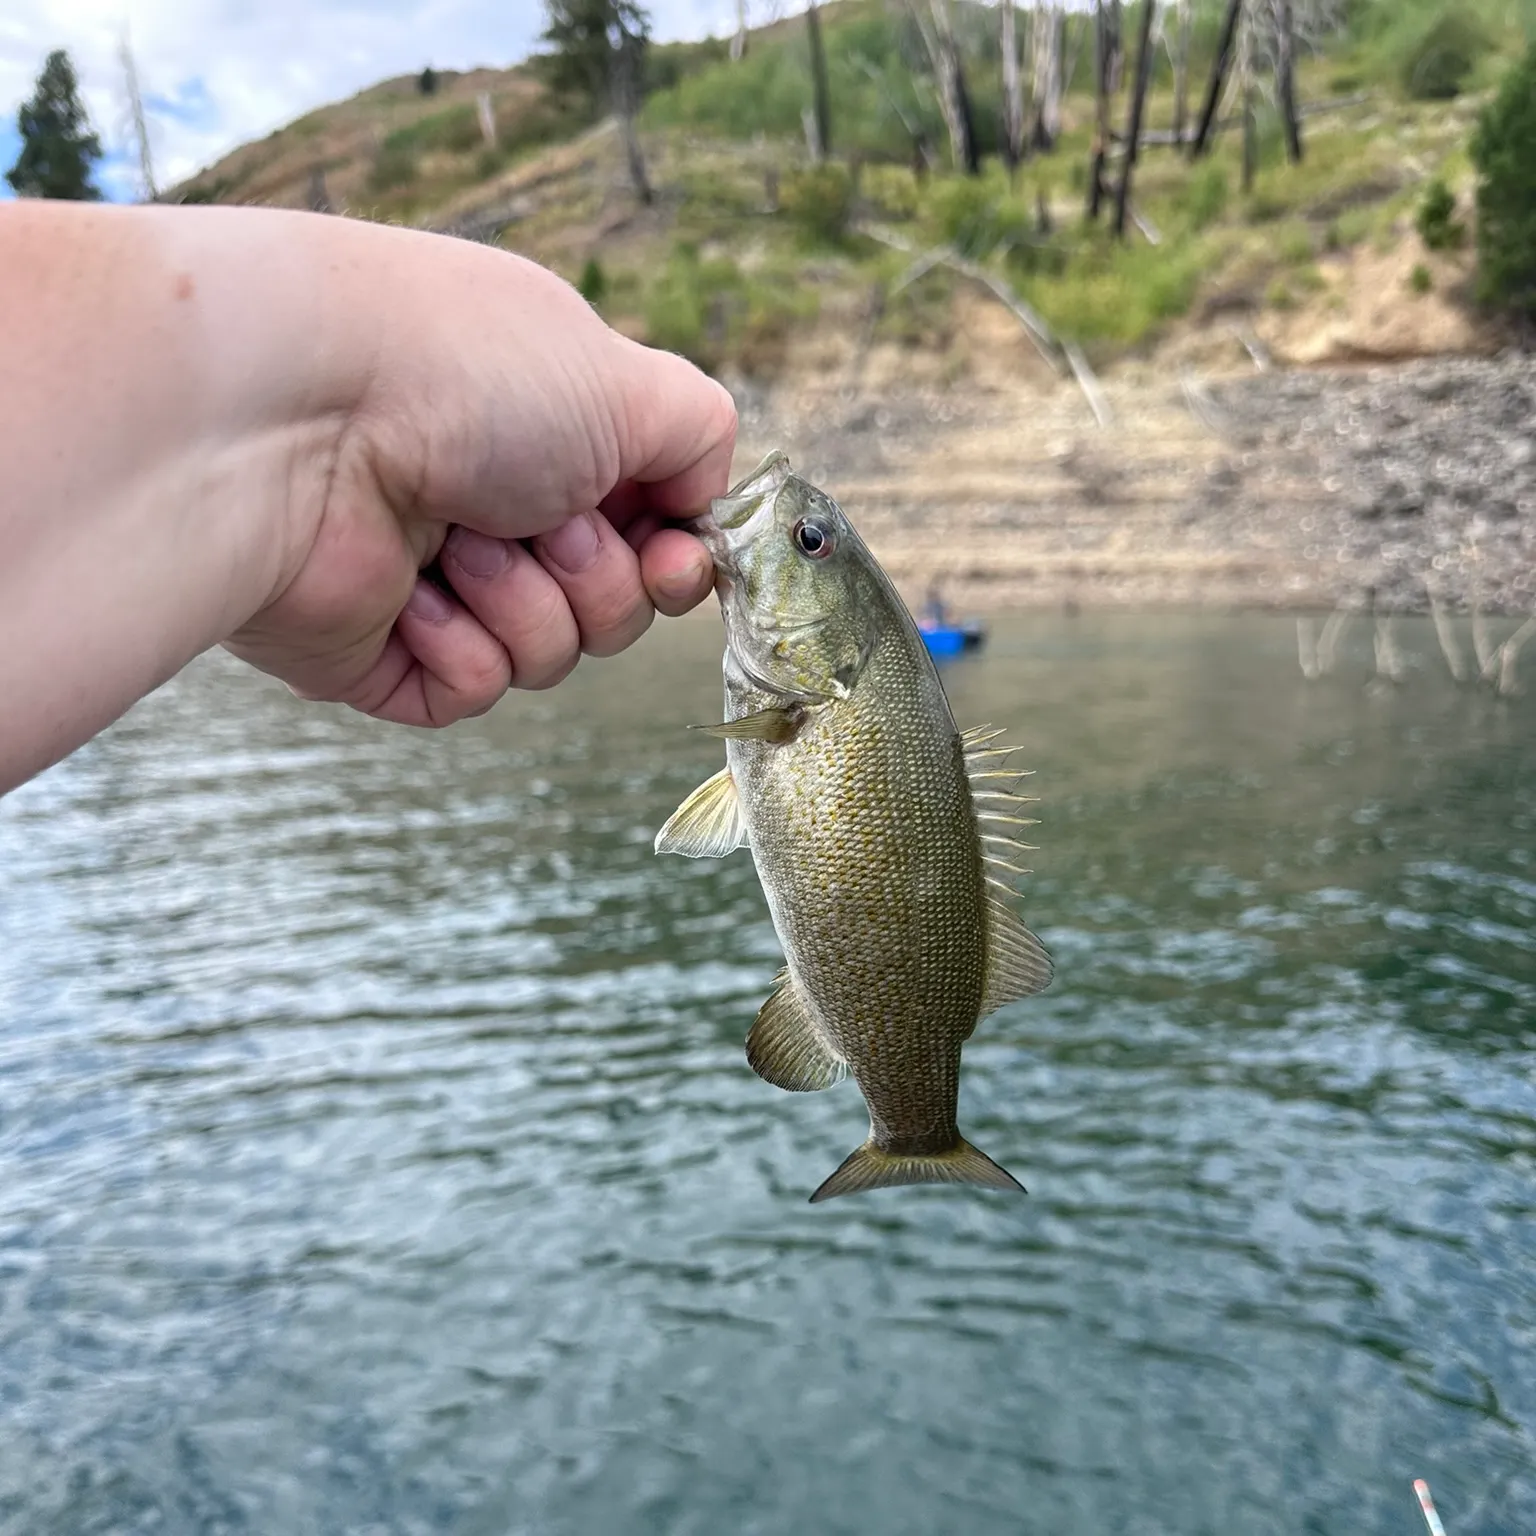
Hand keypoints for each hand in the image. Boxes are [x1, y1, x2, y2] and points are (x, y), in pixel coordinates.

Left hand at [225, 233, 736, 726]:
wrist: (295, 420)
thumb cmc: (461, 374)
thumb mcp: (628, 380)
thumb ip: (702, 436)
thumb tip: (701, 510)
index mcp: (550, 435)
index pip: (653, 531)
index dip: (677, 561)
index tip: (674, 558)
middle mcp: (497, 504)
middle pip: (617, 605)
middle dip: (598, 574)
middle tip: (539, 517)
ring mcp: (439, 582)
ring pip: (553, 654)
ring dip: (526, 600)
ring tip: (457, 541)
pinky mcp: (384, 654)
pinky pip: (474, 691)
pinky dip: (459, 645)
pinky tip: (412, 592)